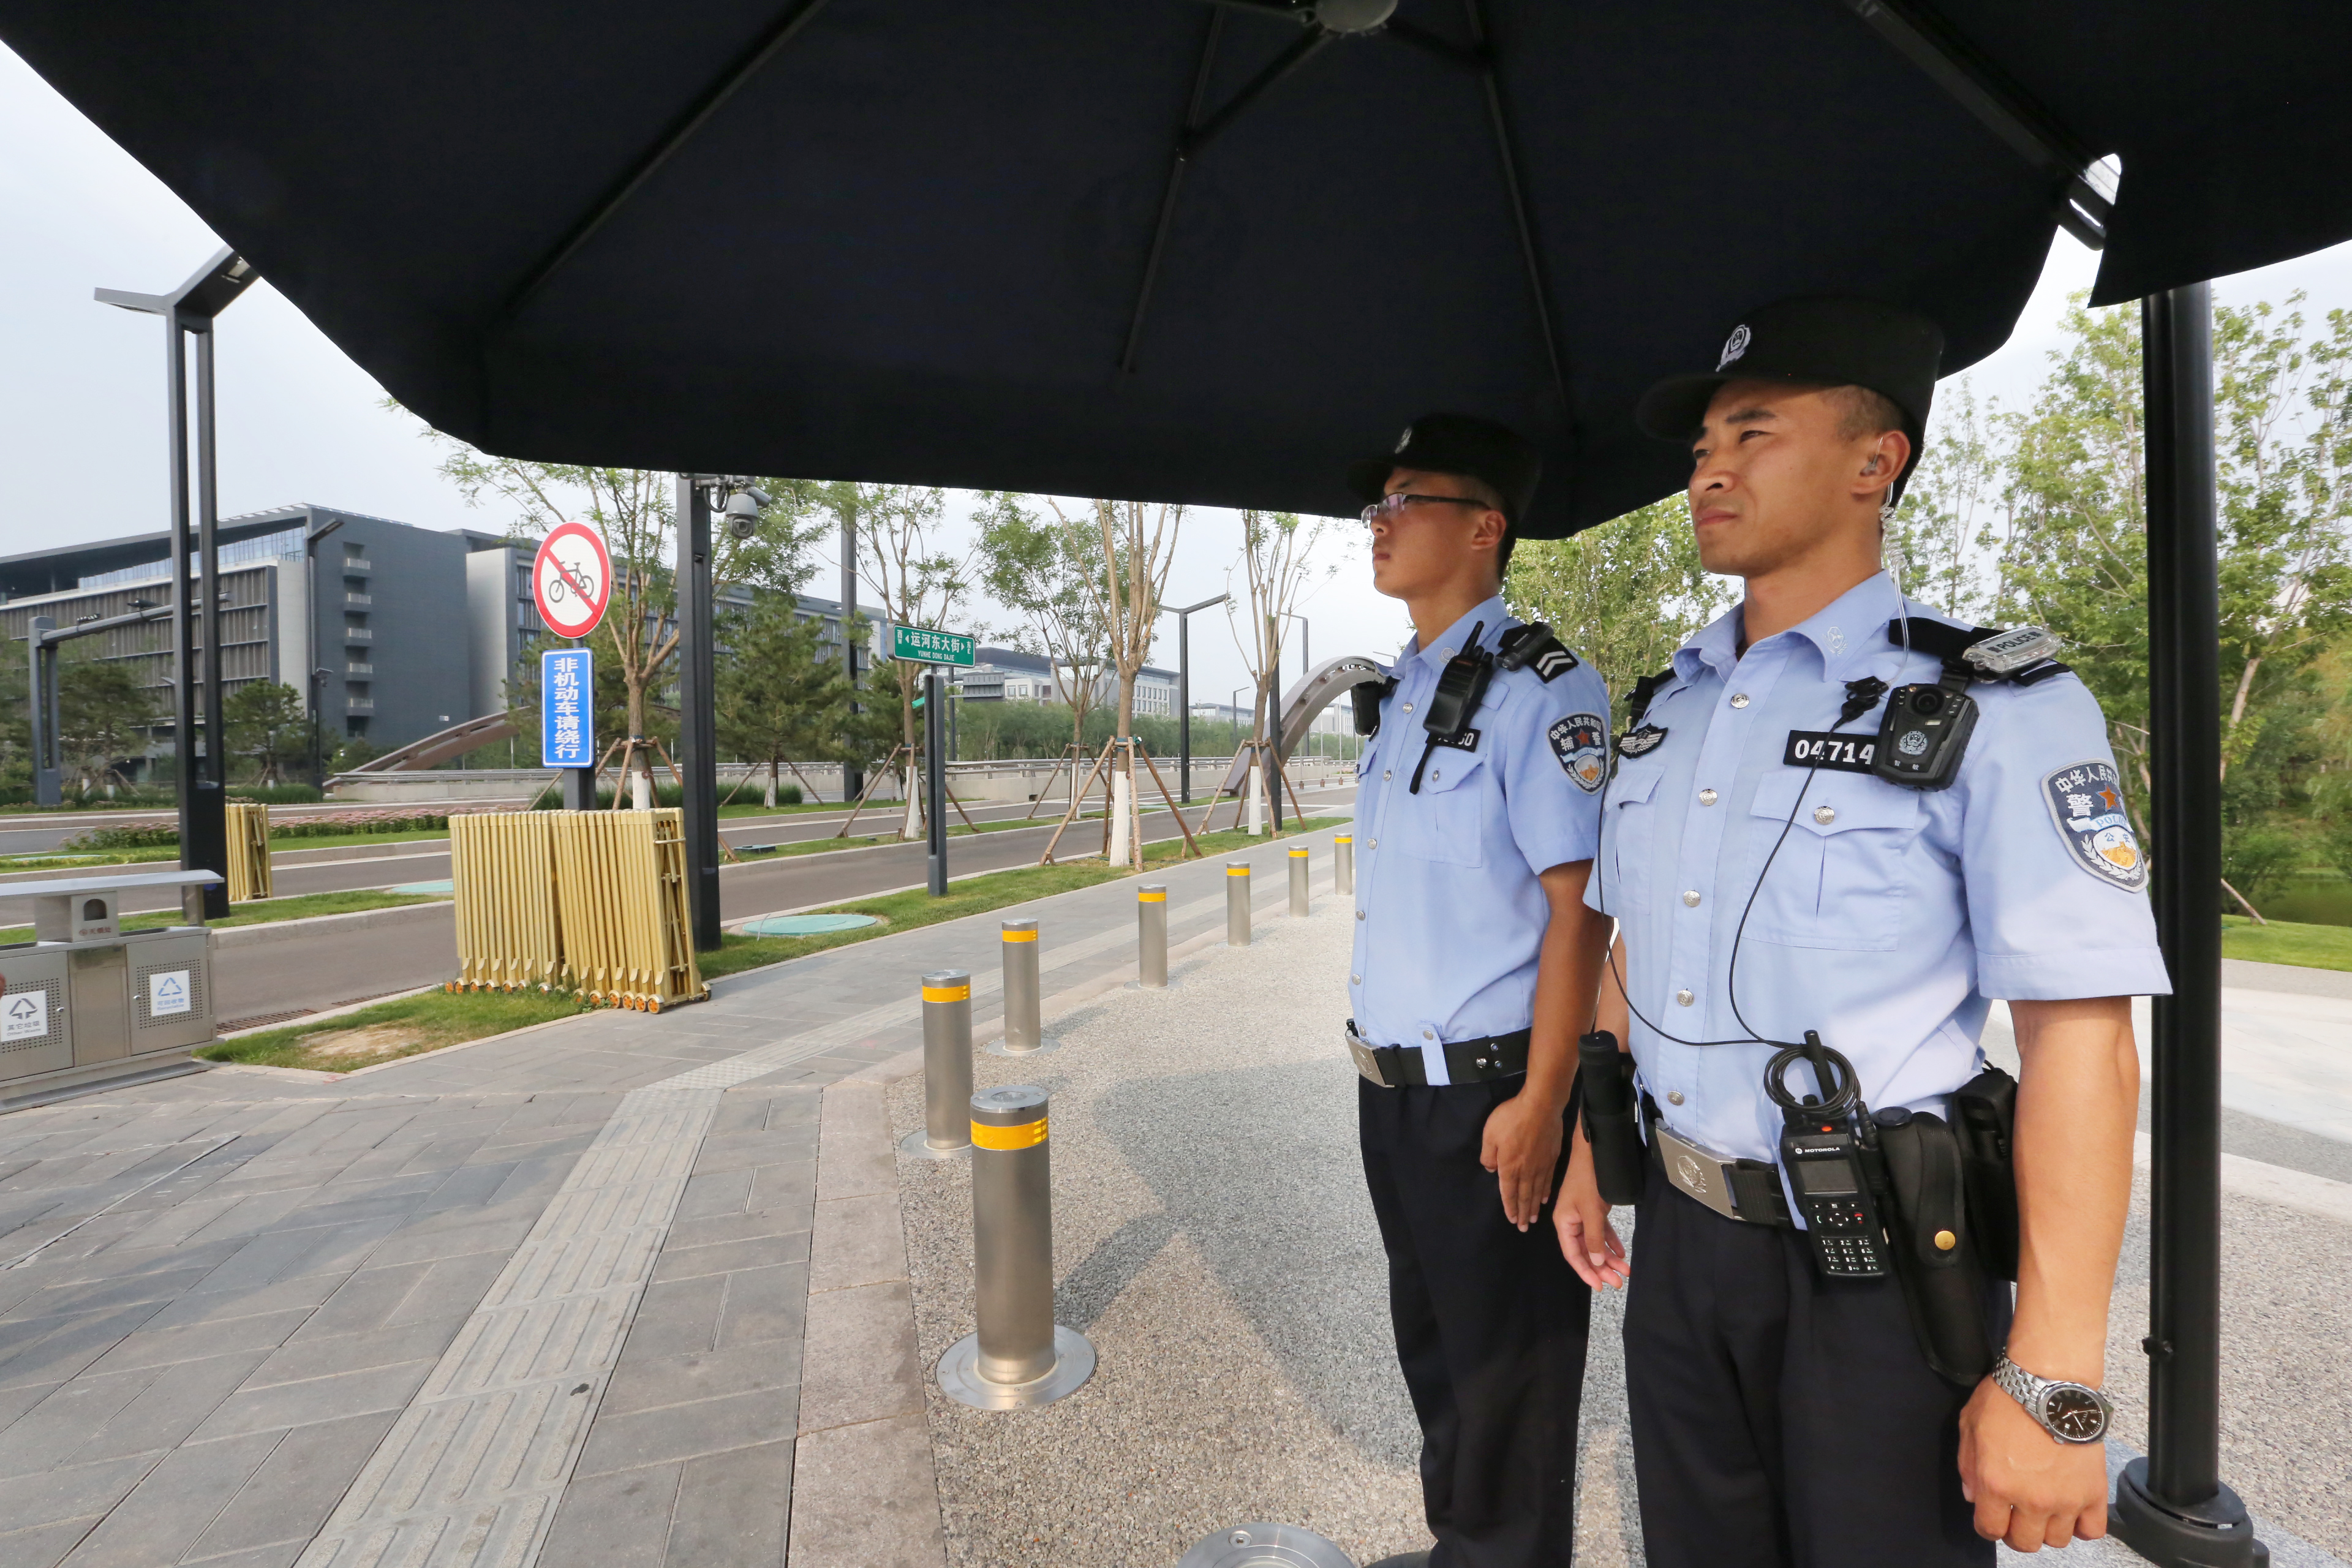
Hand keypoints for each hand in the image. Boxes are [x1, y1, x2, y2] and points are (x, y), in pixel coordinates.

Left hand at [1481, 1091, 1564, 1230]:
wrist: (1541, 1105)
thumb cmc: (1512, 1118)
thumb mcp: (1490, 1134)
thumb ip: (1488, 1154)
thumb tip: (1492, 1170)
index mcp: (1510, 1167)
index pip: (1509, 1192)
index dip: (1510, 1207)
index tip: (1512, 1220)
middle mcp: (1527, 1171)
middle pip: (1524, 1197)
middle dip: (1523, 1213)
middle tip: (1523, 1227)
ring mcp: (1542, 1165)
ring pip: (1537, 1192)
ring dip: (1534, 1206)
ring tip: (1533, 1218)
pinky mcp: (1552, 1157)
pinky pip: (1548, 1180)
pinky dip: (1546, 1192)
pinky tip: (1545, 1198)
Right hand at [1554, 1132, 1629, 1289]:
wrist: (1594, 1150)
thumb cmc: (1589, 1180)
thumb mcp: (1592, 1211)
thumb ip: (1594, 1239)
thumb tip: (1597, 1264)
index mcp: (1563, 1223)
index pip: (1573, 1255)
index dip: (1586, 1272)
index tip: (1600, 1287)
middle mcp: (1570, 1222)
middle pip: (1586, 1252)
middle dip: (1602, 1268)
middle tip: (1619, 1283)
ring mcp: (1582, 1215)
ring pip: (1595, 1243)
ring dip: (1609, 1257)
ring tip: (1625, 1271)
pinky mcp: (1593, 1208)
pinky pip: (1601, 1231)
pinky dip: (1611, 1241)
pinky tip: (1622, 1253)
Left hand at [1957, 1376, 2109, 1550]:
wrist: (2051, 1382)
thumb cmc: (2006, 1398)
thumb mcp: (1969, 1426)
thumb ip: (1967, 1467)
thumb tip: (1974, 1496)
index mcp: (1995, 1485)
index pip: (1990, 1530)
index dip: (1988, 1525)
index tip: (1992, 1515)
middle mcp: (2031, 1500)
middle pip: (2026, 1542)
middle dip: (2017, 1531)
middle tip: (2017, 1513)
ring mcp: (2065, 1499)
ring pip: (2057, 1540)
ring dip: (2048, 1528)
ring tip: (2045, 1507)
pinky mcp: (2094, 1492)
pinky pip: (2093, 1530)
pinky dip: (2082, 1525)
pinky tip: (2072, 1509)